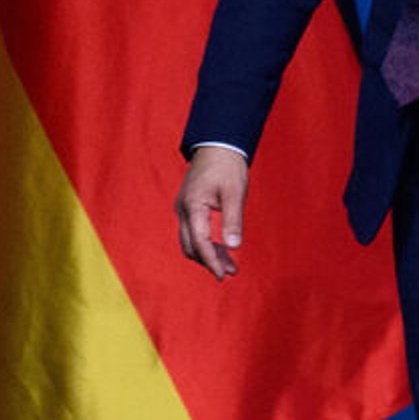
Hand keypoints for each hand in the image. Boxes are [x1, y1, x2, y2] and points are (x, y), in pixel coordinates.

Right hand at [175, 145, 248, 280]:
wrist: (218, 144)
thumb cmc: (228, 166)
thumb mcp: (234, 192)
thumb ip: (233, 220)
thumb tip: (234, 247)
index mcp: (192, 206)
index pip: (200, 242)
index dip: (211, 261)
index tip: (222, 275)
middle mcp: (183, 210)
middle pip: (191, 246)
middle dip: (209, 261)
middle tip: (230, 272)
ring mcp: (184, 209)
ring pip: (191, 241)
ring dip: (207, 254)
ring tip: (229, 265)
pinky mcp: (189, 207)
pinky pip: (193, 232)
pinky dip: (206, 243)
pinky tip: (222, 249)